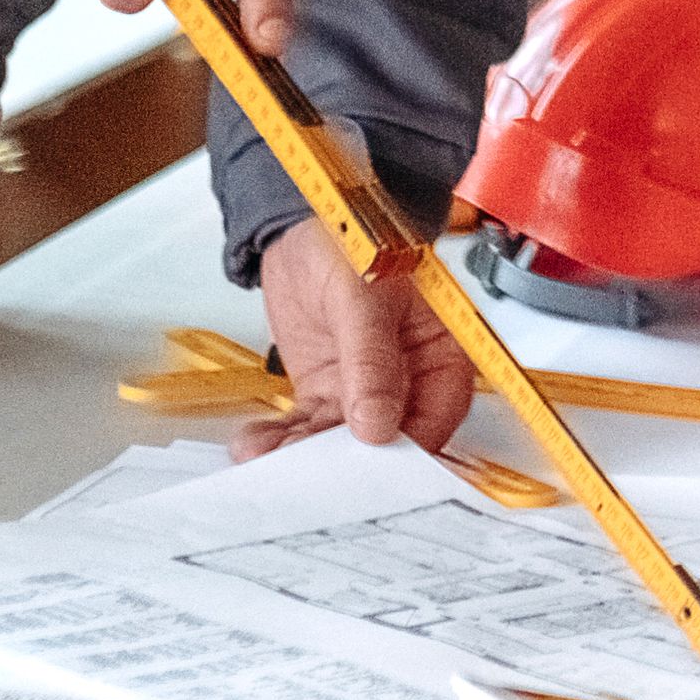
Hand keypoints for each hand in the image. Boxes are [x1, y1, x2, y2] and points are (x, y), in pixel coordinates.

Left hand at [252, 217, 471, 452]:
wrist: (299, 226)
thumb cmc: (352, 239)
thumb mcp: (364, 296)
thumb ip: (371, 361)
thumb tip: (378, 424)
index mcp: (440, 348)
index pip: (438, 413)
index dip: (412, 444)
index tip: (375, 463)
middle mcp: (409, 376)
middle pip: (389, 436)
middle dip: (348, 460)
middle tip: (312, 473)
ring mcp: (364, 388)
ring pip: (342, 438)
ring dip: (306, 453)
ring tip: (271, 457)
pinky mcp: (326, 392)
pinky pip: (308, 426)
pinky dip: (283, 439)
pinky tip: (258, 444)